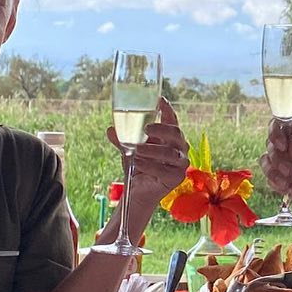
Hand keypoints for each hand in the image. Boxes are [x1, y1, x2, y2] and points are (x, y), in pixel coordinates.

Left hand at [104, 97, 188, 216]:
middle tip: (146, 129)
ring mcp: (181, 163)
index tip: (160, 100)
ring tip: (137, 151)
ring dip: (152, 150)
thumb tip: (110, 129)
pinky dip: (150, 165)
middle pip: (176, 133)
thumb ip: (121, 140)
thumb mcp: (128, 150)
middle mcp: (179, 148)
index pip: (172, 120)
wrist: (138, 191)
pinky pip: (165, 169)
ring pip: (171, 152)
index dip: (168, 109)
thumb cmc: (138, 166)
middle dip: (161, 129)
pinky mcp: (177, 177)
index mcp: (170, 137)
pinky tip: (138, 163)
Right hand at [259, 118, 291, 232]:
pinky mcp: (282, 176)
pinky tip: (287, 187)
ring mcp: (285, 160)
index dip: (275, 133)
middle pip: (270, 144)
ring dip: (272, 171)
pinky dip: (275, 183)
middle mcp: (290, 144)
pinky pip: (269, 177)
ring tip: (287, 180)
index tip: (282, 146)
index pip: (279, 124)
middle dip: (276, 158)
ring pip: (265, 160)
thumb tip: (289, 144)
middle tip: (289, 170)